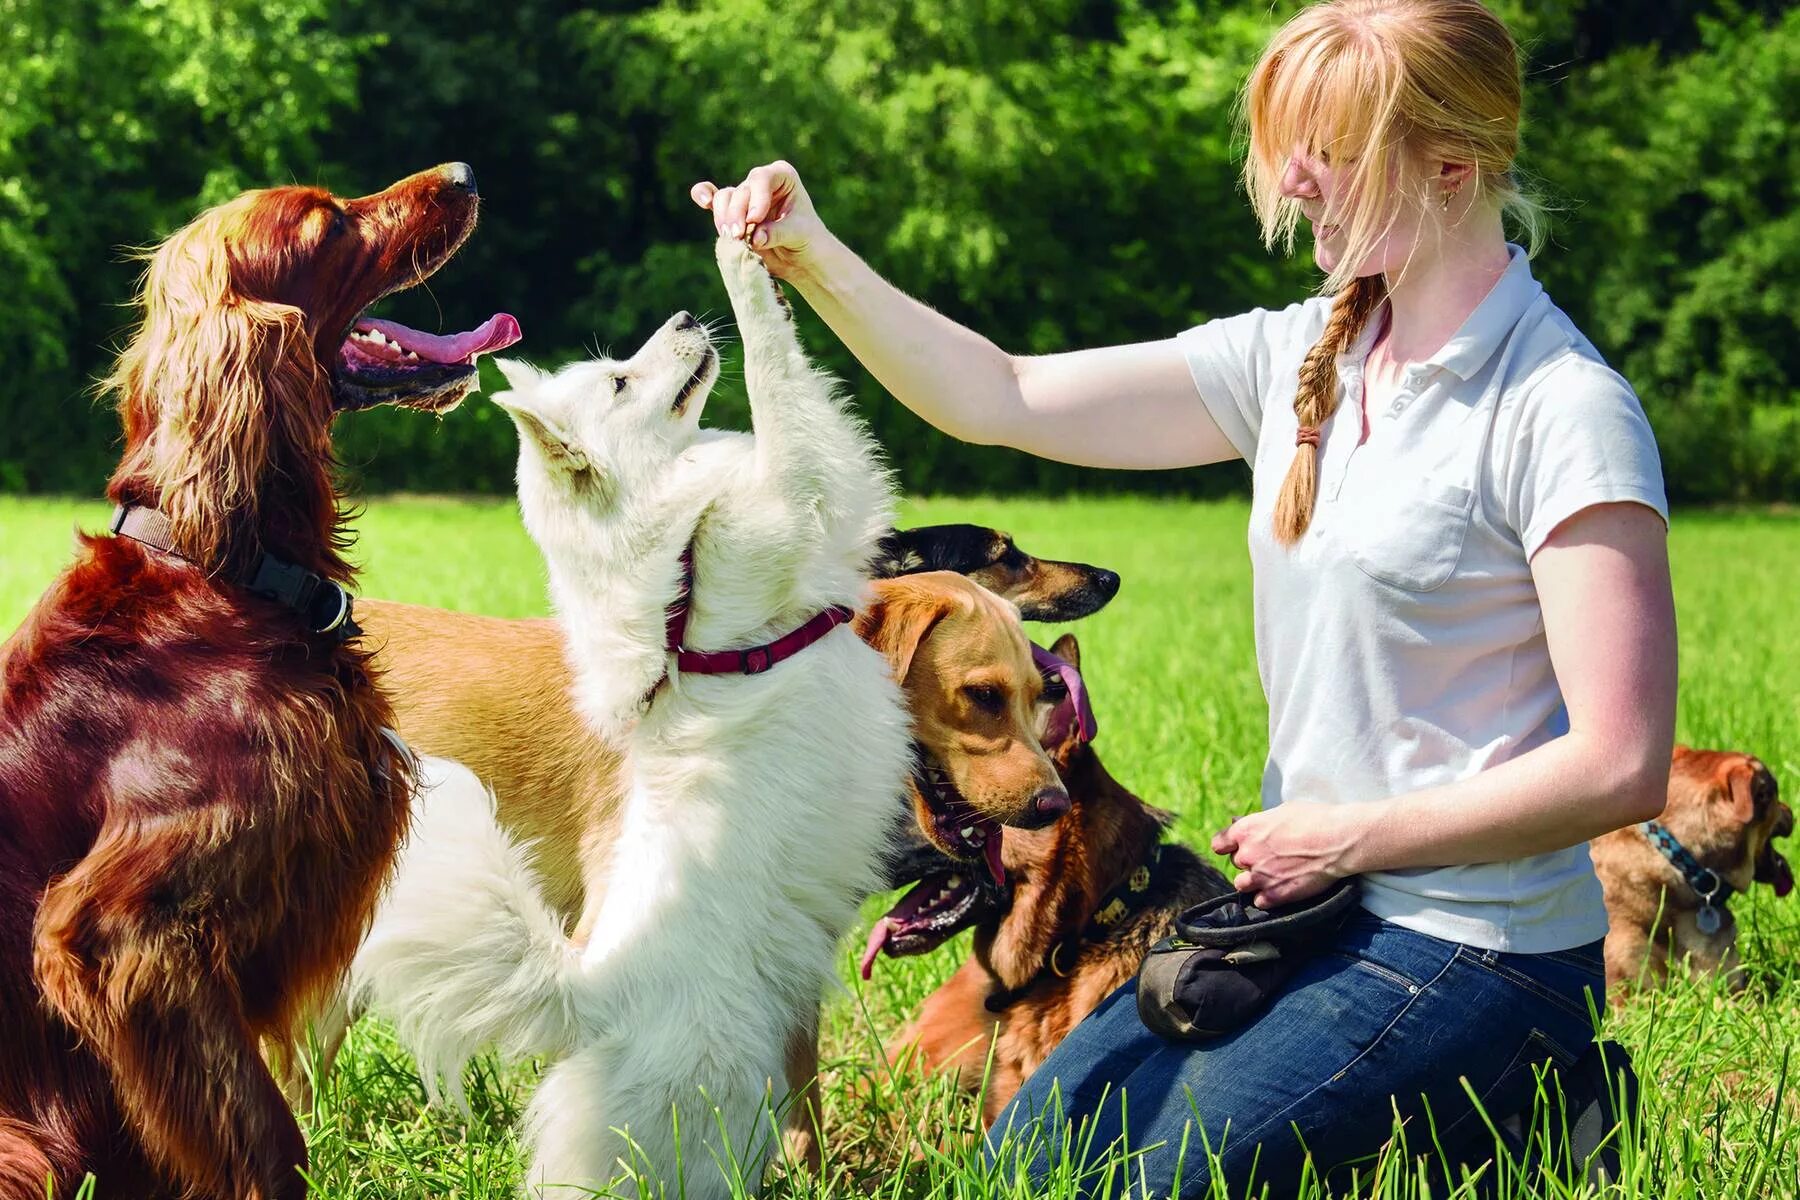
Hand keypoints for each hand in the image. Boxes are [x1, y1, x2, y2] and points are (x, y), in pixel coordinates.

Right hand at [690, 160, 827, 281]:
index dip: (756, 198)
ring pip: (725, 198)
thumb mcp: (799, 234)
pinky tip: (702, 200)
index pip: (762, 179)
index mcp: (782, 176)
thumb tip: (755, 238)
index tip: (755, 220)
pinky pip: (714, 199)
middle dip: (737, 214)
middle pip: (741, 191)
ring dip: (724, 218)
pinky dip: (703, 196)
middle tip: (738, 236)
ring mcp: (745, 196)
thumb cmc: (807, 240)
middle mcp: (761, 182)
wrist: (801, 258)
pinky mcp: (733, 213)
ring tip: (732, 238)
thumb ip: (777, 233)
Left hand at [1210, 802, 1368, 908]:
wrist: (1338, 840)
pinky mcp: (1275, 894)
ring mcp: (1260, 876)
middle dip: (1248, 862)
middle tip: (1267, 859)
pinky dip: (1267, 898)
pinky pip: (1259, 902)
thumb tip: (1244, 824)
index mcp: (1246, 830)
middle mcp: (1247, 854)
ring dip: (1253, 881)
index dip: (1227, 846)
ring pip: (1242, 884)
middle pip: (1235, 863)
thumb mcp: (1281, 811)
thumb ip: (1259, 823)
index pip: (1219, 844)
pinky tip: (1280, 889)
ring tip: (1270, 877)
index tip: (1234, 848)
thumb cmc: (1314, 819)